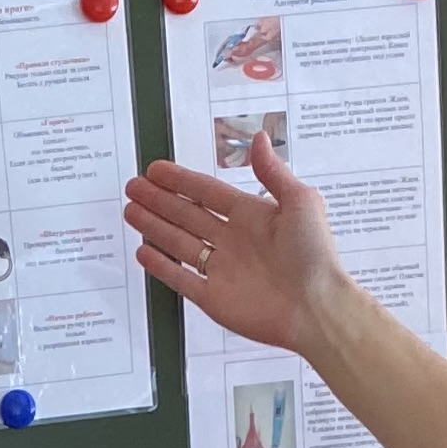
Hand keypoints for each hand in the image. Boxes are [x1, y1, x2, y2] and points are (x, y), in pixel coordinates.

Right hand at [124, 127, 353, 356]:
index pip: (206, 193)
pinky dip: (162, 267)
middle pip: (186, 216)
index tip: (155, 170)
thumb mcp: (300, 201)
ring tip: (130, 211)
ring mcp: (221, 271)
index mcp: (251, 216)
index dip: (180, 181)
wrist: (315, 307)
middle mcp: (232, 241)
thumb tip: (258, 139)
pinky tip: (143, 251)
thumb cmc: (314, 254)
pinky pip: (181, 280)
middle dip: (159, 202)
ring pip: (179, 243)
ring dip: (154, 227)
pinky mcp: (214, 299)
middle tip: (133, 187)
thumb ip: (272, 172)